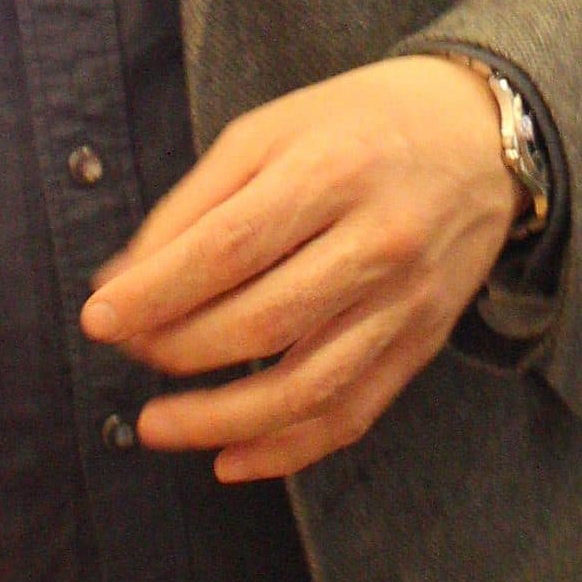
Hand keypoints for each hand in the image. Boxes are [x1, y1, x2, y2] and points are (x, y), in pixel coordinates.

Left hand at [80, 55, 522, 482]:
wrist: (483, 135)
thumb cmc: (360, 124)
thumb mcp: (272, 131)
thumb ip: (194, 206)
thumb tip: (118, 284)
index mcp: (333, 169)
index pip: (229, 248)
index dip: (156, 292)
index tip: (98, 318)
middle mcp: (379, 240)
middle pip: (261, 321)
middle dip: (176, 349)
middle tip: (130, 349)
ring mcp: (407, 300)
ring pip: (306, 387)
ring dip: (218, 420)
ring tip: (156, 425)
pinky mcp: (423, 342)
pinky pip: (352, 414)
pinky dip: (286, 450)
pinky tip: (230, 458)